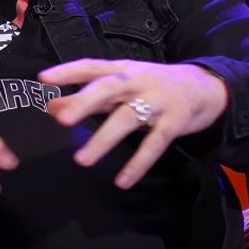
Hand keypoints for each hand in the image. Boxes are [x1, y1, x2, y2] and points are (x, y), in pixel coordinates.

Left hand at [39, 59, 228, 188]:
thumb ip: (87, 96)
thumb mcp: (121, 86)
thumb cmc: (153, 85)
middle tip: (62, 120)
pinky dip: (138, 163)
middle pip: (108, 88)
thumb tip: (50, 106)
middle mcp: (137, 81)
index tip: (42, 79)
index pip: (91, 67)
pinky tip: (122, 181)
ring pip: (127, 119)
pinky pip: (154, 144)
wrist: (206, 86)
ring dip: (104, 139)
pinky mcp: (174, 122)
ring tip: (82, 160)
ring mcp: (157, 101)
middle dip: (85, 102)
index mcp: (122, 69)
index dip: (67, 71)